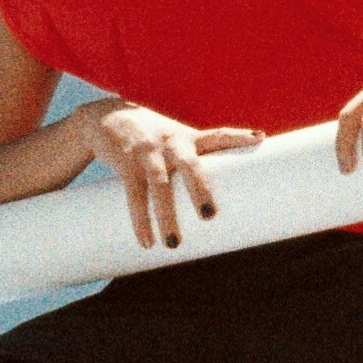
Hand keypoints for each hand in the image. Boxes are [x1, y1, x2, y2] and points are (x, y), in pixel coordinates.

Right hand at [87, 102, 263, 249]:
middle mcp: (171, 142)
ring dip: (166, 215)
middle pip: (190, 164)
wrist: (103, 118)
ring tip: (174, 244)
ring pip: (159, 185)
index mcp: (187, 138)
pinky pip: (134, 194)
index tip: (259, 138)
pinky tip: (146, 241)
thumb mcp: (172, 139)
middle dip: (200, 189)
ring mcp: (147, 152)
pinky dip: (140, 220)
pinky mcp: (126, 162)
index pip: (217, 135)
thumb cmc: (148, 138)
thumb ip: (191, 163)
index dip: (238, 136)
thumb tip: (215, 207)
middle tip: (209, 216)